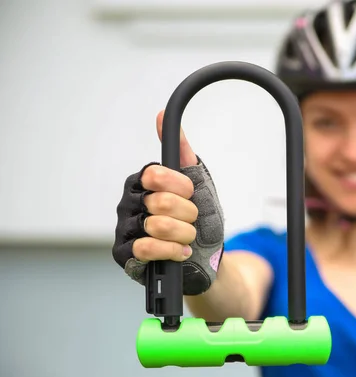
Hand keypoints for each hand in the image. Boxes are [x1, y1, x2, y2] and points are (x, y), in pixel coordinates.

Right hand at [112, 111, 224, 295]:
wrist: (207, 257)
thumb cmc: (200, 219)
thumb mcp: (198, 183)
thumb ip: (182, 151)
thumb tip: (162, 116)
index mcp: (142, 183)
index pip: (155, 174)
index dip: (180, 187)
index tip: (191, 194)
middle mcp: (129, 203)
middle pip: (161, 202)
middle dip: (189, 214)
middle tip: (192, 220)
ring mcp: (125, 229)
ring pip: (156, 226)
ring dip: (183, 234)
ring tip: (187, 238)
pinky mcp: (125, 255)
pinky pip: (146, 248)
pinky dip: (171, 251)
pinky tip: (180, 252)